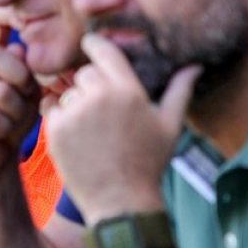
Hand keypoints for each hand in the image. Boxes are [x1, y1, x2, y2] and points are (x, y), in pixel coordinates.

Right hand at [0, 11, 42, 180]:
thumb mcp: (29, 93)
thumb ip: (26, 70)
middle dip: (21, 79)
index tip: (26, 17)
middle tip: (27, 97)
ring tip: (15, 120)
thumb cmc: (13, 122)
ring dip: (17, 111)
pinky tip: (3, 134)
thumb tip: (18, 50)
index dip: (10, 11)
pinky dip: (6, 129)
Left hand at [45, 34, 199, 220]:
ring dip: (77, 104)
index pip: (103, 50)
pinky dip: (61, 120)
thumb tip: (195, 65)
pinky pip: (52, 110)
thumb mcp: (169, 125)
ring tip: (94, 131)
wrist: (121, 202)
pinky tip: (78, 138)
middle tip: (104, 112)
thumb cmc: (149, 163)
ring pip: (68, 92)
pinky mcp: (55, 130)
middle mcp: (99, 96)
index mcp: (127, 90)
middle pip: (85, 73)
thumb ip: (180, 90)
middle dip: (92, 86)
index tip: (91, 46)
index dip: (94, 45)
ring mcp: (75, 113)